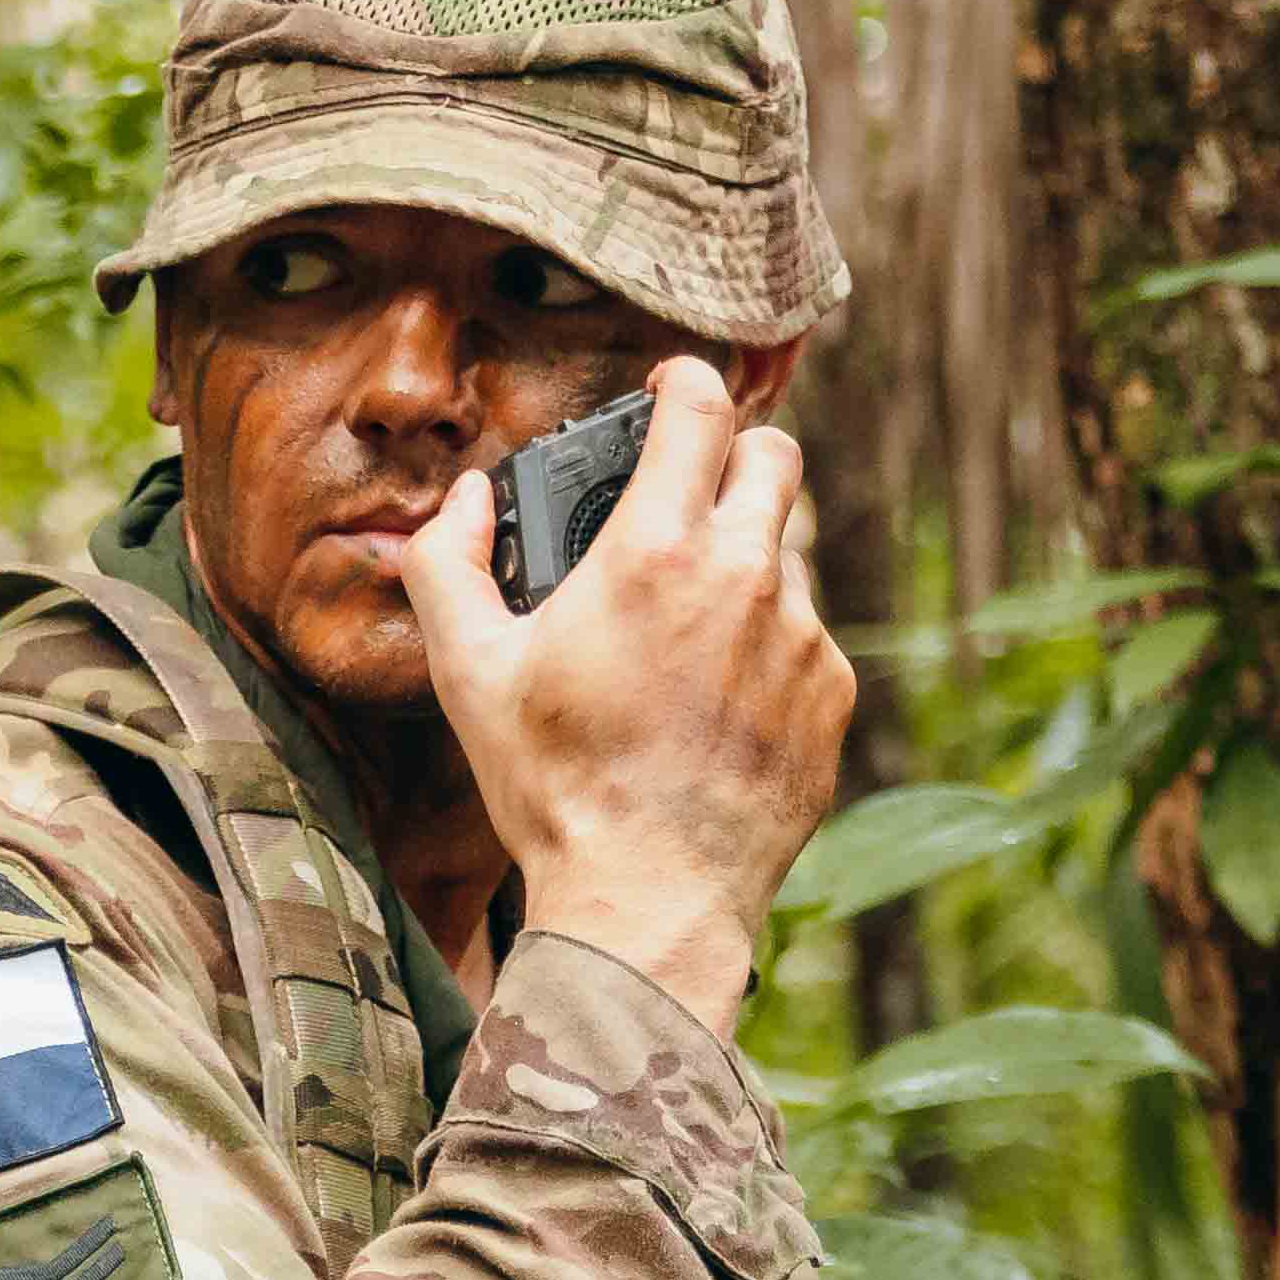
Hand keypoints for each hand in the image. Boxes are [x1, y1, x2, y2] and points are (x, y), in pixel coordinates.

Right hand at [403, 355, 854, 1031]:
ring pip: (787, 550)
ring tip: (686, 628)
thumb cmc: (553, 787)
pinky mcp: (832, 694)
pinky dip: (767, 643)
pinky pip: (807, 635)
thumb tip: (456, 501)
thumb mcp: (468, 673)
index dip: (685, 379)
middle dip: (731, 455)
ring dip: (744, 560)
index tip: (669, 388)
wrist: (648, 899)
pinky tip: (715, 699)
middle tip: (687, 493)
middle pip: (773, 455)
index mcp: (655, 551)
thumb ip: (446, 564)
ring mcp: (801, 635)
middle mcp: (746, 575)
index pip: (701, 407)